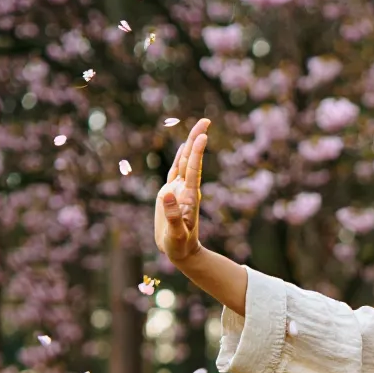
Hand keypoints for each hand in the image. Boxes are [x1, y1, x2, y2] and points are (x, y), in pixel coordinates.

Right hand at [155, 117, 209, 262]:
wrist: (182, 252)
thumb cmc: (179, 245)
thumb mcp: (175, 234)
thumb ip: (172, 216)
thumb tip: (168, 194)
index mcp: (188, 197)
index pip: (193, 170)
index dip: (196, 153)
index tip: (203, 136)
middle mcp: (186, 189)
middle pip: (191, 159)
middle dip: (197, 139)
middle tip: (206, 120)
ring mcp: (179, 190)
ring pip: (184, 162)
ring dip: (190, 144)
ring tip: (198, 127)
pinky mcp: (171, 193)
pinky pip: (176, 171)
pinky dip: (179, 157)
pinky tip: (183, 147)